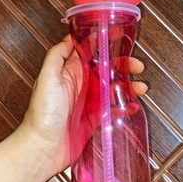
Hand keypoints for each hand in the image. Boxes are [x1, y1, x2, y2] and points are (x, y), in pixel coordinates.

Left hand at [18, 34, 146, 175]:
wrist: (43, 147)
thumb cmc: (42, 114)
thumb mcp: (47, 77)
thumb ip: (57, 55)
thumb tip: (69, 38)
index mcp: (69, 71)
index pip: (88, 50)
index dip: (103, 41)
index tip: (116, 34)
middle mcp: (81, 84)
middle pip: (106, 68)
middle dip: (123, 64)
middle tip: (136, 65)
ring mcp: (90, 101)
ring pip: (113, 87)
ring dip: (128, 84)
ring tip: (140, 87)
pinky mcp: (95, 117)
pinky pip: (114, 109)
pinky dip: (125, 106)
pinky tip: (133, 105)